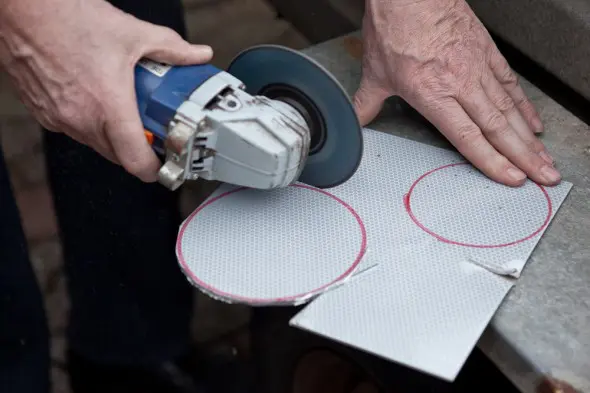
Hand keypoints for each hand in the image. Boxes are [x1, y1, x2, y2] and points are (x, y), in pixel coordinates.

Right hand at [0, 0, 212, 181]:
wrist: (23, 8)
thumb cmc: (67, 18)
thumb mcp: (132, 33)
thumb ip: (171, 49)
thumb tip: (196, 55)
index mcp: (108, 106)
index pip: (136, 161)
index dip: (155, 169)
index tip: (164, 164)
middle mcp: (81, 119)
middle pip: (119, 156)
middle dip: (138, 148)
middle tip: (150, 129)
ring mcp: (59, 118)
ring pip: (96, 144)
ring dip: (113, 135)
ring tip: (123, 107)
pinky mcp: (43, 113)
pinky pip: (73, 130)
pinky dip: (88, 122)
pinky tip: (95, 97)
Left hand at [353, 0, 560, 186]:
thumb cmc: (394, 28)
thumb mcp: (375, 73)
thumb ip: (367, 104)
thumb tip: (356, 122)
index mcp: (432, 94)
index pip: (467, 137)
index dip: (491, 161)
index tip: (511, 177)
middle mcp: (459, 83)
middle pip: (497, 127)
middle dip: (523, 156)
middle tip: (543, 176)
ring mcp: (477, 67)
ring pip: (509, 109)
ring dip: (528, 137)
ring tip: (543, 157)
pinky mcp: (486, 52)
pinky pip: (509, 84)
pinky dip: (523, 105)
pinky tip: (531, 122)